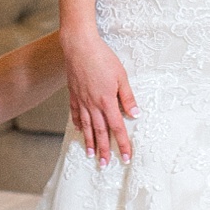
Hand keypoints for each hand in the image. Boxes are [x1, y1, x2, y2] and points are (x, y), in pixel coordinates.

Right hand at [61, 29, 137, 164]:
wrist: (79, 46)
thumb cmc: (103, 58)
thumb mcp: (121, 76)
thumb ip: (128, 97)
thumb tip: (136, 115)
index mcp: (107, 101)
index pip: (117, 128)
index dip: (122, 143)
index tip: (126, 157)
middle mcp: (93, 105)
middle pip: (100, 132)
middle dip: (104, 149)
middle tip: (105, 164)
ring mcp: (81, 100)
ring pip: (87, 126)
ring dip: (90, 142)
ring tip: (91, 155)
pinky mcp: (73, 94)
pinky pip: (76, 113)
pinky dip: (78, 124)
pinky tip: (80, 131)